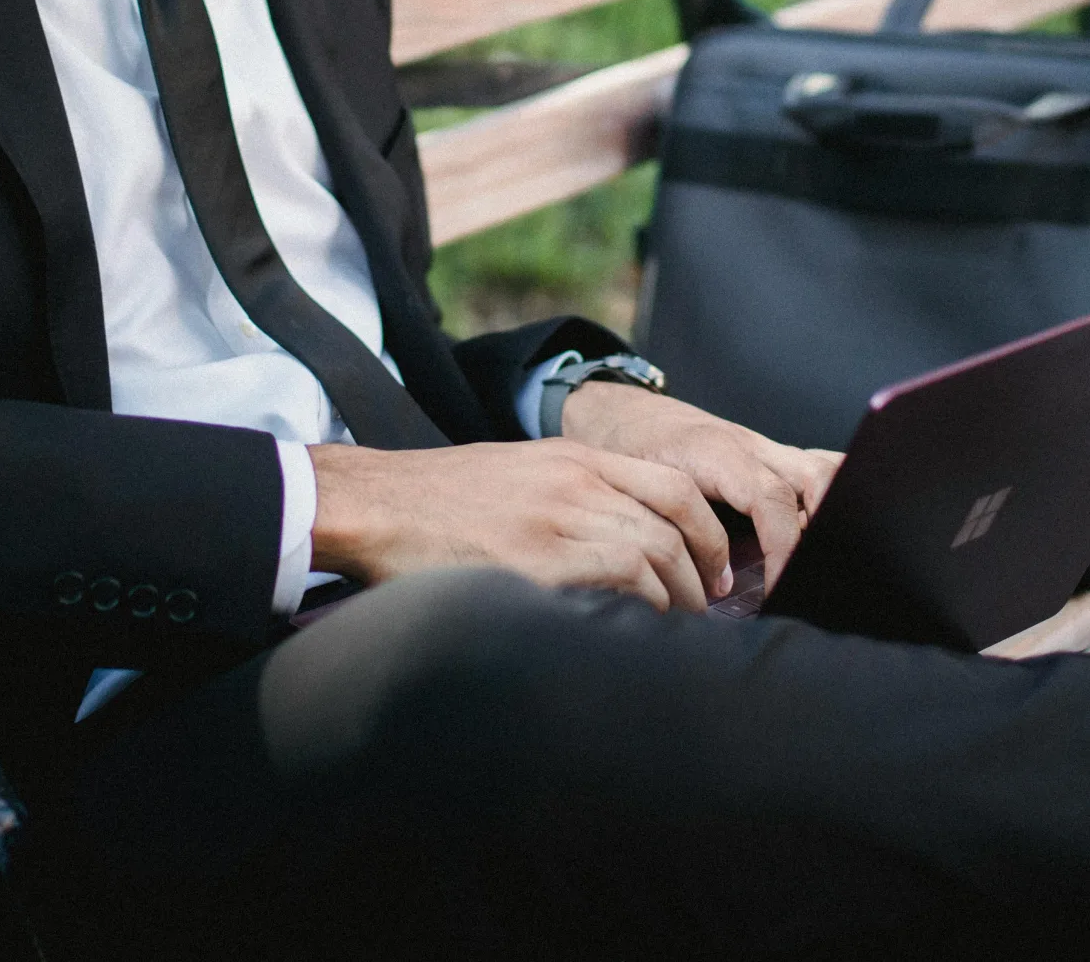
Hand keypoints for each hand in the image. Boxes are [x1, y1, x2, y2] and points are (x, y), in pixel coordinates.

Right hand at [308, 439, 731, 610]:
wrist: (375, 503)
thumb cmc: (437, 499)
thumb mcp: (518, 475)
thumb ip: (571, 497)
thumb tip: (620, 548)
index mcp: (574, 457)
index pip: (675, 485)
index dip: (709, 533)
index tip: (715, 571)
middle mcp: (576, 480)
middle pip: (674, 526)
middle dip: (702, 577)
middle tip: (705, 613)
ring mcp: (558, 518)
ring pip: (654, 556)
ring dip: (677, 601)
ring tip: (673, 632)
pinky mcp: (536, 560)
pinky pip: (618, 582)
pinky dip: (639, 609)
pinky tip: (632, 631)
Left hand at [559, 380, 841, 587]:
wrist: (619, 416)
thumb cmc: (626, 454)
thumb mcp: (639, 493)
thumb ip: (676, 533)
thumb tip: (713, 590)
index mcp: (717, 453)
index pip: (771, 499)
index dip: (783, 548)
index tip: (778, 589)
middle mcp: (750, 446)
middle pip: (815, 478)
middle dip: (824, 529)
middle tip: (807, 578)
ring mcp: (765, 448)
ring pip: (823, 468)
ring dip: (833, 511)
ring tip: (820, 560)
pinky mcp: (769, 458)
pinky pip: (813, 469)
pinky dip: (828, 498)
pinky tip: (824, 533)